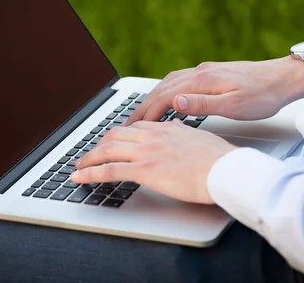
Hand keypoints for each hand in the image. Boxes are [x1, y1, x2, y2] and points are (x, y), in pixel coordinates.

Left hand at [71, 120, 236, 203]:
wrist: (226, 170)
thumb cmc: (218, 158)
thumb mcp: (198, 137)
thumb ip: (182, 130)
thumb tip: (174, 124)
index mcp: (164, 129)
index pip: (131, 128)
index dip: (116, 136)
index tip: (108, 143)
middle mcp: (151, 136)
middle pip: (114, 136)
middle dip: (97, 146)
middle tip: (88, 155)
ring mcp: (146, 152)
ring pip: (107, 150)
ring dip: (88, 159)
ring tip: (78, 167)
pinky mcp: (144, 170)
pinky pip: (109, 170)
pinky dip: (90, 174)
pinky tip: (80, 178)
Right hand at [126, 56, 303, 124]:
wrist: (285, 77)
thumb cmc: (264, 95)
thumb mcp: (235, 106)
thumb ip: (203, 104)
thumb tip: (175, 102)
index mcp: (202, 80)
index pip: (163, 97)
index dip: (146, 114)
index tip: (131, 128)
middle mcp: (198, 72)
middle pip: (160, 89)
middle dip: (142, 107)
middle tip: (127, 124)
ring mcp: (203, 71)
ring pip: (168, 83)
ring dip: (151, 98)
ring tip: (141, 114)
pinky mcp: (210, 73)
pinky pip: (178, 81)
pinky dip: (165, 92)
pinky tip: (166, 99)